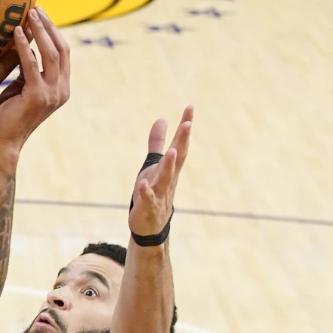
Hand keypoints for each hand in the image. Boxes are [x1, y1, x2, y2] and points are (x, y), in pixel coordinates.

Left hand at [0, 7, 70, 150]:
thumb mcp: (23, 86)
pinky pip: (31, 65)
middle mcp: (62, 89)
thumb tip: (25, 46)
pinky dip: (24, 47)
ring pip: (51, 54)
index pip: (64, 52)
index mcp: (62, 86)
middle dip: (49, 26)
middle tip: (36, 8)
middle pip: (61, 49)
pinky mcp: (37, 96)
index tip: (42, 14)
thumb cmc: (10, 113)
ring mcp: (52, 93)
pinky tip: (14, 33)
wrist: (5, 140)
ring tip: (28, 14)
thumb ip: (29, 69)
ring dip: (39, 31)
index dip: (54, 31)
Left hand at [130, 106, 192, 237]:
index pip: (179, 144)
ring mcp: (160, 193)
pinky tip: (141, 183)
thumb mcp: (154, 164)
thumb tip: (162, 119)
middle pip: (177, 158)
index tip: (190, 107)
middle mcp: (168, 178)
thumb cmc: (154, 191)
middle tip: (188, 123)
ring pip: (165, 178)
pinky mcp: (148, 206)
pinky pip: (147, 198)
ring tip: (172, 151)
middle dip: (182, 141)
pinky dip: (145, 191)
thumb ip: (157, 142)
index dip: (184, 126)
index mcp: (169, 168)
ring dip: (169, 165)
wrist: (151, 225)